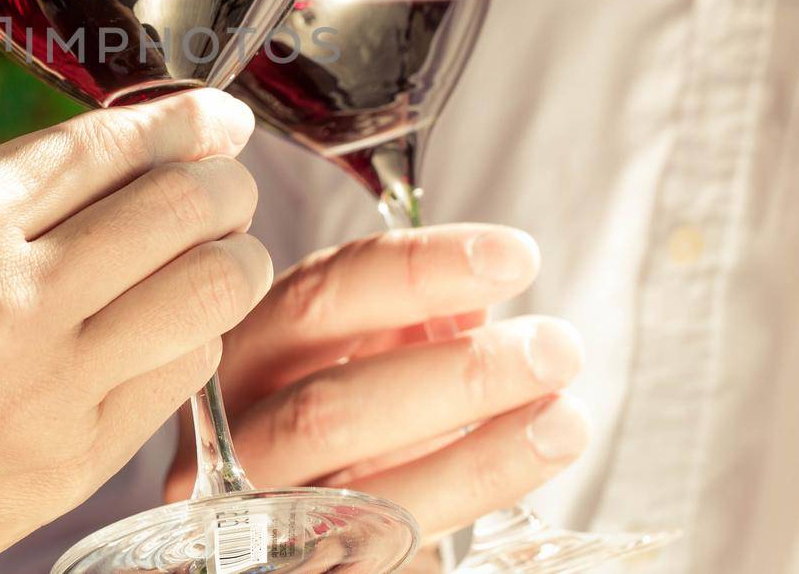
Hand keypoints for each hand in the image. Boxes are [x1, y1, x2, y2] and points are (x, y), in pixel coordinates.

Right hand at [165, 224, 588, 547]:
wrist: (283, 515)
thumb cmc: (327, 411)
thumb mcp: (351, 350)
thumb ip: (400, 322)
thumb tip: (475, 297)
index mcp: (241, 352)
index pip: (318, 297)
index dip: (417, 271)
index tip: (514, 256)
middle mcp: (232, 437)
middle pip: (328, 409)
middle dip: (456, 376)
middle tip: (556, 349)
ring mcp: (260, 518)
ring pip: (360, 498)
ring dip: (479, 459)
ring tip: (566, 421)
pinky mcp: (304, 572)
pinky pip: (389, 556)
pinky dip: (458, 515)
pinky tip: (520, 480)